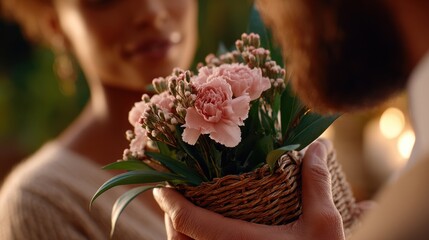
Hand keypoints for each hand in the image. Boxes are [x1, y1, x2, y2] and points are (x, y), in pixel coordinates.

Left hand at [153, 140, 344, 239]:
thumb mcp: (324, 224)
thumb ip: (315, 183)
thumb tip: (318, 146)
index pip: (187, 221)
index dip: (170, 202)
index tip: (163, 187)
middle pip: (179, 239)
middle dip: (171, 217)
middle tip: (175, 197)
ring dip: (182, 232)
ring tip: (188, 213)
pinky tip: (211, 234)